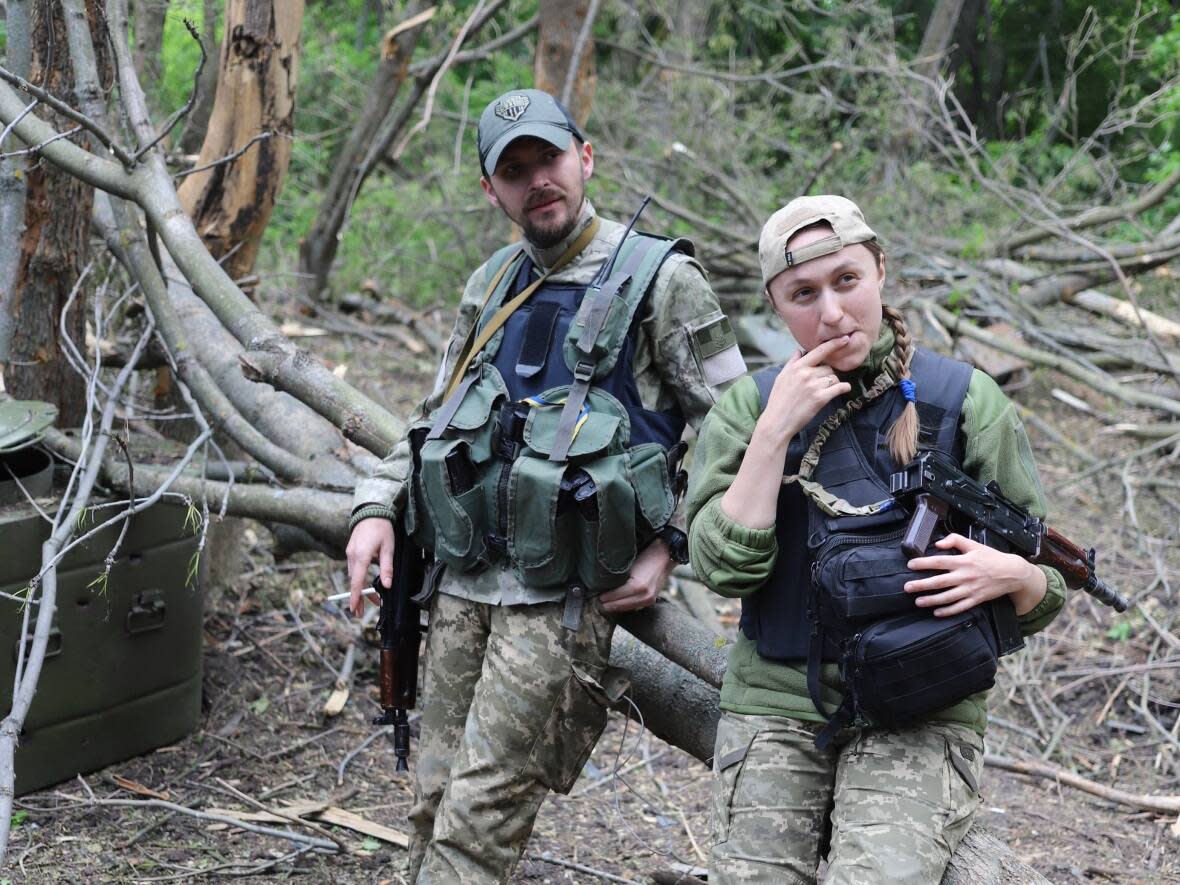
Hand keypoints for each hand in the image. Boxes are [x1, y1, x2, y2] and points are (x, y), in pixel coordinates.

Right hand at [345, 517, 394, 616]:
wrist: (371, 511)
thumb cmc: (382, 528)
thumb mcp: (388, 548)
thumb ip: (386, 567)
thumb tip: (386, 585)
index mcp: (362, 555)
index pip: (357, 581)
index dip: (356, 596)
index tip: (354, 609)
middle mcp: (352, 555)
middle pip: (353, 581)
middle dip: (359, 596)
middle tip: (363, 611)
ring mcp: (350, 553)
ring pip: (353, 575)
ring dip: (360, 587)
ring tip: (371, 597)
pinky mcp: (351, 550)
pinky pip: (353, 568)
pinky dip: (358, 577)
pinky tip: (366, 582)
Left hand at [599, 539, 673, 612]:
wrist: (664, 556)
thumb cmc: (645, 557)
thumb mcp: (628, 566)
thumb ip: (616, 577)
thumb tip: (601, 585)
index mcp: (637, 586)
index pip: (613, 597)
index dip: (601, 597)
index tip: (592, 595)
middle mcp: (643, 596)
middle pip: (618, 605)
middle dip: (606, 604)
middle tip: (595, 601)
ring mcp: (648, 600)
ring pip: (625, 608)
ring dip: (614, 606)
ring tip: (603, 602)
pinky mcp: (651, 601)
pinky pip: (633, 607)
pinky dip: (623, 605)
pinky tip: (616, 602)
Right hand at [755, 337, 853, 447]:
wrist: (777, 421)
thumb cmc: (778, 400)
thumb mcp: (781, 378)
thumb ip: (791, 363)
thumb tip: (799, 351)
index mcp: (797, 367)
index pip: (819, 351)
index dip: (834, 344)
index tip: (845, 339)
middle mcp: (806, 374)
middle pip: (828, 367)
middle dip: (827, 374)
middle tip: (820, 385)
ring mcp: (814, 386)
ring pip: (833, 378)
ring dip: (833, 383)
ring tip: (824, 391)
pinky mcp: (820, 398)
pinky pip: (839, 388)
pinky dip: (844, 387)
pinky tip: (844, 389)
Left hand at [905, 533, 1046, 616]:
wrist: (1012, 573)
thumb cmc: (991, 557)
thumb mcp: (973, 544)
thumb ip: (955, 540)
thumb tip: (938, 543)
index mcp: (963, 561)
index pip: (939, 562)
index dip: (924, 563)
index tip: (910, 565)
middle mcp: (965, 576)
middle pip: (940, 582)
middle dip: (922, 585)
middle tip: (907, 587)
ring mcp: (971, 589)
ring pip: (948, 597)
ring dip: (932, 600)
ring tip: (918, 602)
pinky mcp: (976, 599)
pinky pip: (960, 607)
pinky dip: (948, 611)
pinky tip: (937, 612)